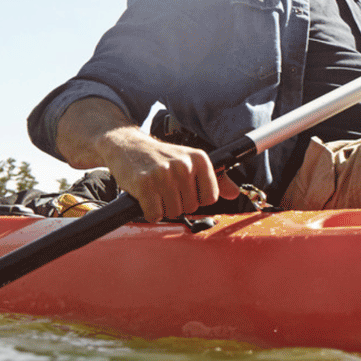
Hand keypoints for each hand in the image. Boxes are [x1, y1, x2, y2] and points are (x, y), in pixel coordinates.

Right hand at [99, 125, 240, 221]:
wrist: (127, 146)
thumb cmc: (161, 157)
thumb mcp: (190, 161)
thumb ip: (215, 178)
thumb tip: (234, 193)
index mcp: (199, 159)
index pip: (211, 198)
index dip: (196, 198)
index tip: (184, 188)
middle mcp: (184, 165)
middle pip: (191, 207)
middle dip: (177, 202)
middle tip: (165, 188)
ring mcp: (164, 174)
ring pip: (173, 212)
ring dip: (163, 207)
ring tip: (156, 191)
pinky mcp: (145, 185)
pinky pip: (155, 214)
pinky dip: (149, 212)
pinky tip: (146, 197)